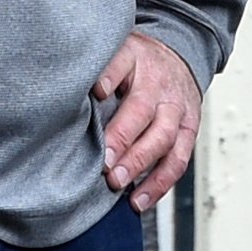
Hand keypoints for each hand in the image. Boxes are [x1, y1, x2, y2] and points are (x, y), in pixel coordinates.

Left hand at [91, 31, 197, 212]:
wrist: (179, 57)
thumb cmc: (138, 61)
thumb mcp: (115, 51)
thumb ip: (95, 69)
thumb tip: (63, 92)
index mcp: (135, 57)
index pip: (121, 63)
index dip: (109, 77)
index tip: (96, 92)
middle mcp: (158, 83)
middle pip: (142, 110)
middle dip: (123, 138)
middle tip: (104, 163)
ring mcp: (176, 108)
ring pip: (163, 138)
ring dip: (140, 164)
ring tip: (117, 183)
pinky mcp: (188, 131)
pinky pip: (177, 160)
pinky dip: (159, 183)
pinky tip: (139, 199)